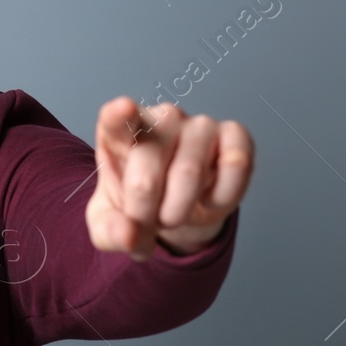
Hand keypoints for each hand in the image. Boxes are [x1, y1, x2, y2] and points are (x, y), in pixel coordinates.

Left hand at [86, 98, 252, 261]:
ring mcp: (199, 124)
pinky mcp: (234, 135)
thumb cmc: (138, 202)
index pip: (115, 118)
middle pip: (147, 174)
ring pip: (190, 174)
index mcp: (119, 133)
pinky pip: (235, 166)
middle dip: (145, 214)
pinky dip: (222, 197)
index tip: (123, 109)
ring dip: (178, 211)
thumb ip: (110, 232)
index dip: (119, 114)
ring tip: (173, 212)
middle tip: (149, 222)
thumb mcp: (111, 223)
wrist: (176, 206)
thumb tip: (129, 236)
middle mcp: (160, 119)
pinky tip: (209, 197)